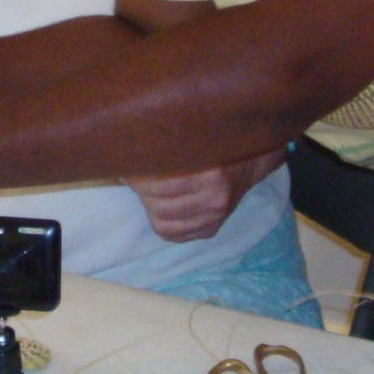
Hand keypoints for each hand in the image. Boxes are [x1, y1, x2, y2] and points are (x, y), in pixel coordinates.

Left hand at [129, 148, 282, 241]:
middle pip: (158, 204)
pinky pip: (173, 235)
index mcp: (212, 172)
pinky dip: (160, 222)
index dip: (138, 176)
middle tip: (136, 175)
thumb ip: (165, 148)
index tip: (131, 163)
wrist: (247, 162)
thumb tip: (126, 158)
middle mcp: (215, 198)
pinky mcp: (212, 229)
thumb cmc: (214, 144)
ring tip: (147, 189)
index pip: (160, 184)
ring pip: (162, 221)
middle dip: (140, 189)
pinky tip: (161, 205)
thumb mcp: (194, 138)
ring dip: (148, 205)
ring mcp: (215, 217)